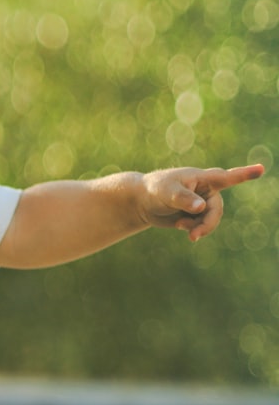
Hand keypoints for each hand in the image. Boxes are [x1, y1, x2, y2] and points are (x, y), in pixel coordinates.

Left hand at [139, 164, 264, 241]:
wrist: (142, 201)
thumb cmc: (154, 189)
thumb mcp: (166, 192)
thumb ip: (183, 199)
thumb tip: (201, 207)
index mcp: (201, 178)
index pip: (226, 177)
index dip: (245, 174)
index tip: (262, 169)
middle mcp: (206, 190)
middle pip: (217, 210)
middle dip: (207, 223)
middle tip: (193, 235)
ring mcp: (203, 203)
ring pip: (211, 220)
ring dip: (199, 228)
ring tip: (182, 229)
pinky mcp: (197, 214)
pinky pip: (203, 226)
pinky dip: (193, 229)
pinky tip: (180, 226)